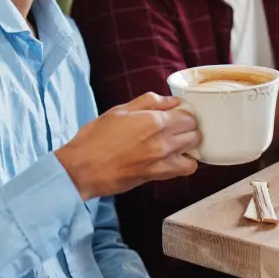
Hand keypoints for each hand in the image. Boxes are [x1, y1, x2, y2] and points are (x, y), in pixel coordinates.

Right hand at [55, 92, 200, 200]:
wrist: (83, 168)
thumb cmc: (96, 138)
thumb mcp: (120, 110)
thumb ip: (149, 102)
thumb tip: (172, 101)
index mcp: (154, 121)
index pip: (188, 116)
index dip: (184, 113)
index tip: (178, 114)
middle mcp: (163, 141)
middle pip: (195, 133)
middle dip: (190, 128)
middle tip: (178, 128)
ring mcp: (162, 160)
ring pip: (194, 152)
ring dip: (190, 146)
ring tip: (178, 143)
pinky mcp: (158, 176)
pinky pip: (185, 169)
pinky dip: (184, 163)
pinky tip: (174, 158)